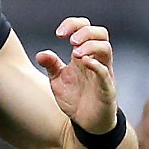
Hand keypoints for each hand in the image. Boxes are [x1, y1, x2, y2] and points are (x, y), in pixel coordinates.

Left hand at [37, 17, 116, 132]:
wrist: (86, 124)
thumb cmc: (76, 100)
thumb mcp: (58, 81)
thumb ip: (51, 66)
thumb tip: (41, 54)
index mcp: (84, 55)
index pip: (85, 28)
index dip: (73, 24)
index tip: (59, 34)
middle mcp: (96, 60)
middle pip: (101, 33)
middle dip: (84, 32)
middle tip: (70, 42)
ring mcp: (104, 73)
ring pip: (106, 48)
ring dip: (90, 45)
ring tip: (75, 53)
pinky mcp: (107, 88)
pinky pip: (105, 72)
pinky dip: (96, 65)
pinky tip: (84, 62)